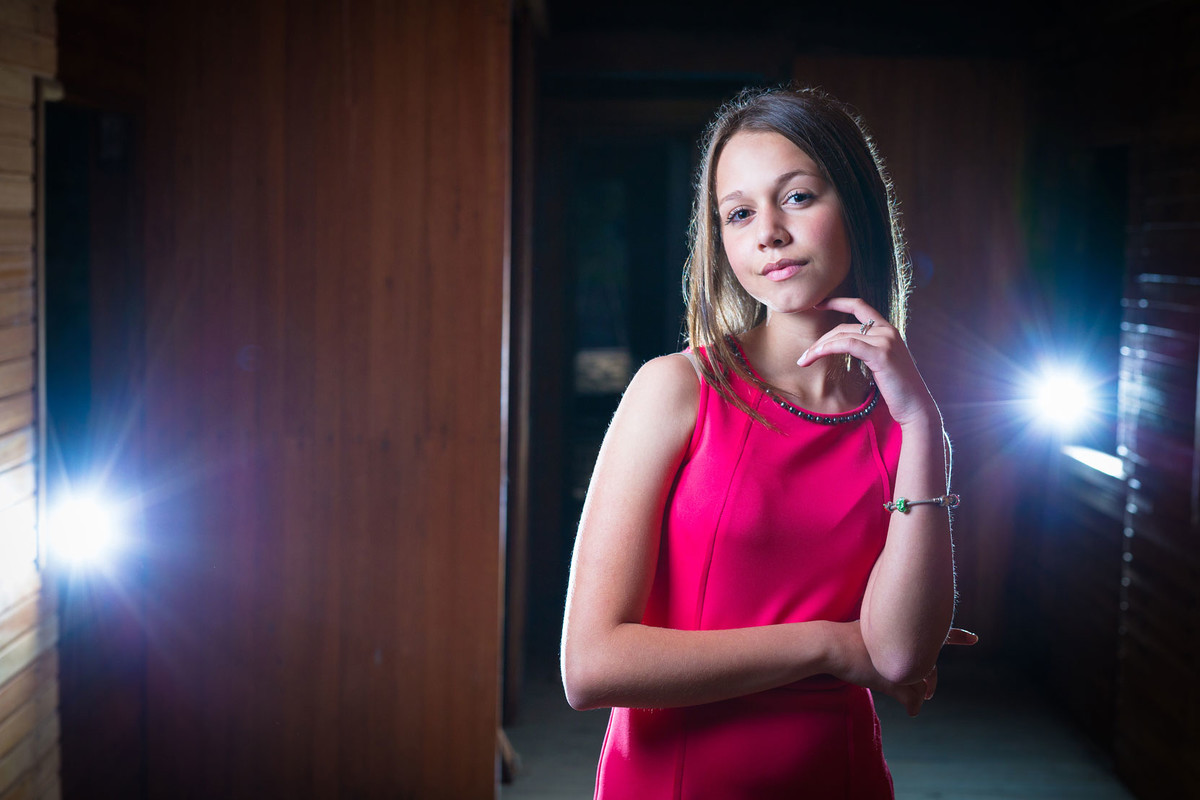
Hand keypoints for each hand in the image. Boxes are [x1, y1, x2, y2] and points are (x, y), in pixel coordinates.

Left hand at [795, 297, 938, 429]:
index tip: (818, 303)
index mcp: (888, 330)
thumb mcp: (881, 363)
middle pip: (843, 327)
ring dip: (818, 348)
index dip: (837, 301)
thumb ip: (867, 350)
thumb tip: (843, 346)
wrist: (915, 406)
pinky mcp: (881, 354)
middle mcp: (887, 330)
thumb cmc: (896, 389)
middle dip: (820, 340)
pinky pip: (847, 344)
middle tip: (804, 356)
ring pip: (842, 335)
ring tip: (803, 361)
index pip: (860, 306)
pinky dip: (828, 348)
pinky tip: (816, 355)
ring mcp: (885, 340)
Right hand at [828, 623, 977, 716]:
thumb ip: (886, 642)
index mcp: (903, 628)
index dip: (958, 636)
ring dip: (921, 694)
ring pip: (922, 682)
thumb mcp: (870, 634)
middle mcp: (906, 643)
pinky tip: (912, 712)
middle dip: (932, 679)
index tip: (975, 639)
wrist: (829, 644)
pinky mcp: (891, 678)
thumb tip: (891, 654)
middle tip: (930, 691)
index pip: (938, 631)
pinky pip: (911, 696)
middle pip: (930, 663)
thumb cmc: (845, 636)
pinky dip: (913, 705)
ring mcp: (900, 660)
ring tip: (916, 701)